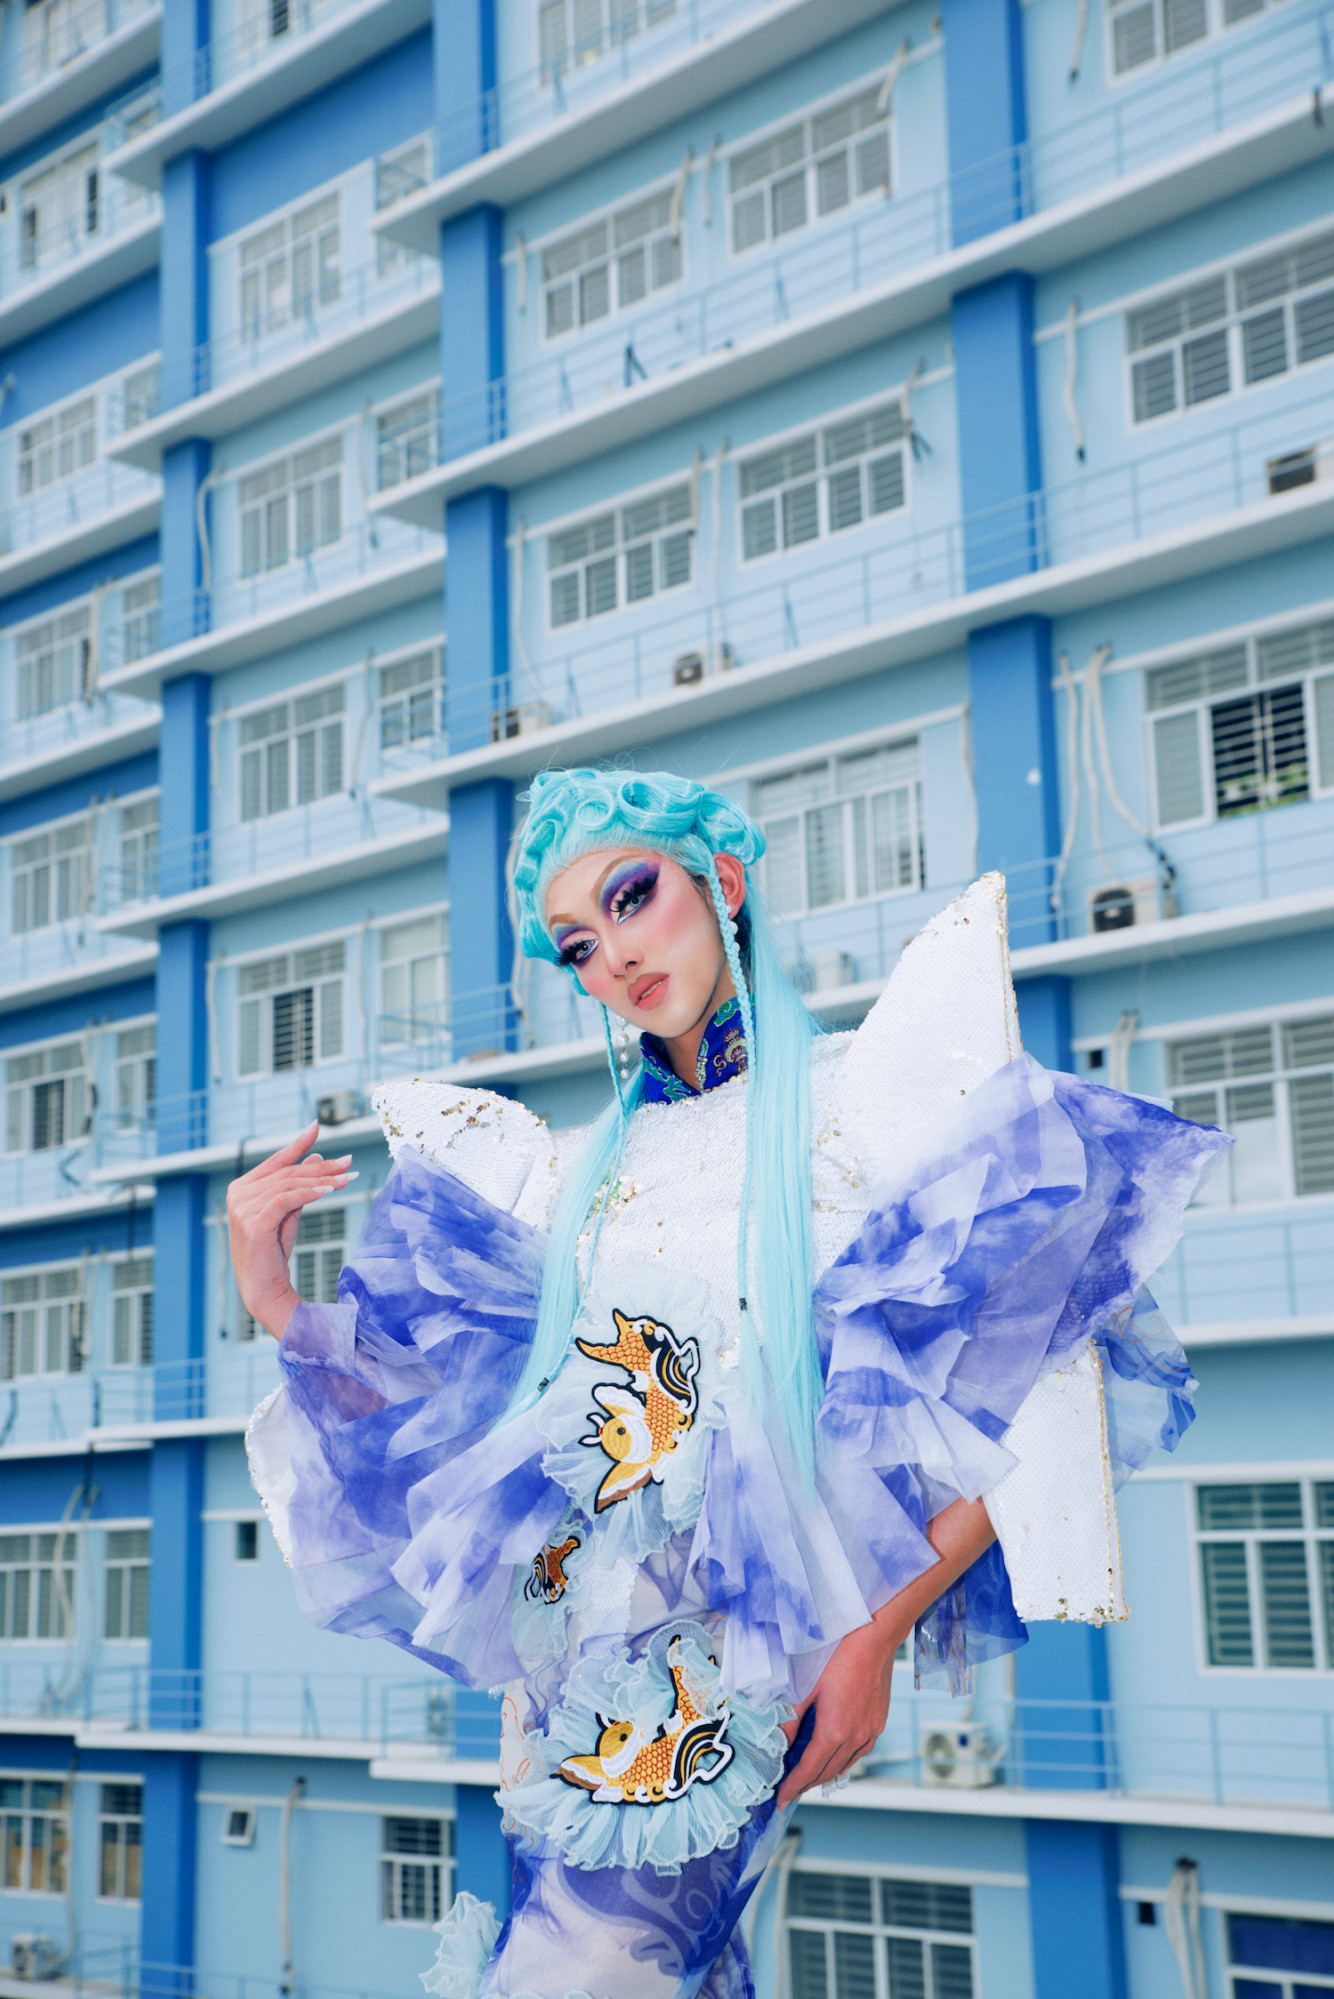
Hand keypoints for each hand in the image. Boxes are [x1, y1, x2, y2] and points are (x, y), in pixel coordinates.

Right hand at [226, 1123, 353, 1339]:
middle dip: (321, 1166)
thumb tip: (315, 1156)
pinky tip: (328, 1190)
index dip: (297, 1143)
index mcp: (242, 1189)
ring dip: (322, 1180)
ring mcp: (242, 1209)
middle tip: (348, 1162)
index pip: (275, 1160)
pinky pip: (286, 1200)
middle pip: (287, 1172)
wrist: (264, 1289)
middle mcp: (238, 1195)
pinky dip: (309, 1193)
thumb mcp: (288, 1213)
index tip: (317, 1126)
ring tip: (347, 1178)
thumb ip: (299, 1185)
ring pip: (289, 1184)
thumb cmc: (273, 1252)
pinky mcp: (253, 1224)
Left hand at [776, 1495, 996, 1806]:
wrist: (875, 1634)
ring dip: (824, 1773)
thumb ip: (789, 1716)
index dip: (793, 1786)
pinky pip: (858, 1751)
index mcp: (835, 1730)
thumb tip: (775, 1741)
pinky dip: (842, 1759)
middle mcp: (857, 1737)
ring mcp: (871, 1730)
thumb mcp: (804, 1684)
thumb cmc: (838, 1653)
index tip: (781, 1799)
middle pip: (827, 1772)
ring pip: (845, 1764)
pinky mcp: (879, 1721)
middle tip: (788, 1788)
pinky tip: (833, 1753)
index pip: (809, 1770)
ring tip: (806, 1775)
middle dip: (806, 1784)